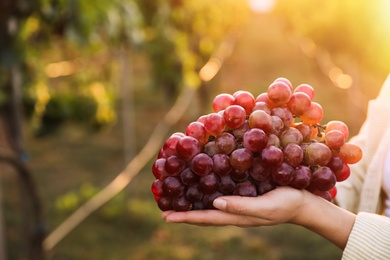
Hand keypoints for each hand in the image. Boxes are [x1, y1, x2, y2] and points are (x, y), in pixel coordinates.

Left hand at [161, 185, 355, 249]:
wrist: (304, 202)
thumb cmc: (286, 203)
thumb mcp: (265, 207)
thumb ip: (241, 207)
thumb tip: (215, 203)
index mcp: (236, 216)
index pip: (205, 217)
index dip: (185, 217)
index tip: (165, 216)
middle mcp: (234, 210)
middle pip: (204, 213)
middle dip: (184, 212)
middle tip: (165, 207)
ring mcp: (239, 202)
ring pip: (211, 203)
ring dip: (194, 201)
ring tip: (179, 196)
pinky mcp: (246, 193)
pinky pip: (222, 192)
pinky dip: (209, 190)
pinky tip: (205, 183)